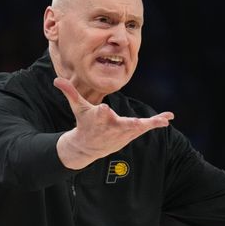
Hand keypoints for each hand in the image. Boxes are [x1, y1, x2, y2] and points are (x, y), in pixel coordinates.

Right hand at [54, 78, 173, 168]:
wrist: (88, 146)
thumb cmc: (84, 123)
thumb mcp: (77, 108)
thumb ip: (70, 92)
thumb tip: (56, 79)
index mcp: (98, 119)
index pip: (100, 115)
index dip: (102, 112)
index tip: (104, 108)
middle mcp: (112, 127)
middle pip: (121, 124)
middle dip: (129, 124)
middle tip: (139, 123)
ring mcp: (123, 132)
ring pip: (138, 127)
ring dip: (152, 123)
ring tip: (165, 120)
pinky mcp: (130, 134)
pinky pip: (145, 127)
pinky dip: (156, 123)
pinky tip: (168, 119)